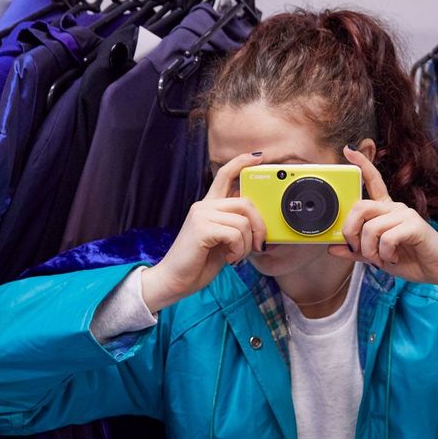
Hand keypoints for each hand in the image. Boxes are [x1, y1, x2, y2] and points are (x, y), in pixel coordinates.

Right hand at [142, 152, 266, 310]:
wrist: (176, 281)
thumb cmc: (199, 263)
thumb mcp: (223, 242)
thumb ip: (237, 229)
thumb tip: (261, 227)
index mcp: (208, 206)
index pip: (224, 175)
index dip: (242, 163)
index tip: (258, 157)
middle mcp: (203, 206)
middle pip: (245, 202)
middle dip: (259, 225)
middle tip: (259, 244)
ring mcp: (201, 215)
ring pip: (243, 221)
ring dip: (247, 244)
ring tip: (237, 256)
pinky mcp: (201, 228)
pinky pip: (235, 234)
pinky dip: (239, 250)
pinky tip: (229, 259)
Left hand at [328, 147, 437, 290]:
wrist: (437, 269)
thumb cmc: (411, 259)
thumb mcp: (377, 256)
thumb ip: (356, 251)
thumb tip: (333, 248)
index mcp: (386, 210)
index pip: (373, 182)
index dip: (361, 165)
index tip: (348, 150)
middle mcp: (395, 208)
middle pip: (360, 206)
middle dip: (350, 231)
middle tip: (357, 248)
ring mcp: (405, 215)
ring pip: (371, 227)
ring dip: (369, 250)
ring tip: (380, 259)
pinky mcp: (414, 225)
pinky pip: (387, 238)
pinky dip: (384, 253)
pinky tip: (392, 258)